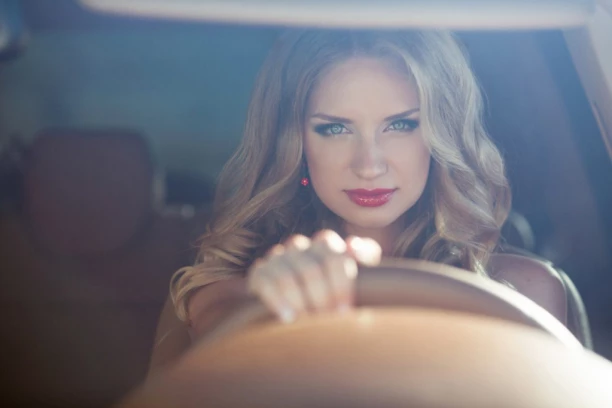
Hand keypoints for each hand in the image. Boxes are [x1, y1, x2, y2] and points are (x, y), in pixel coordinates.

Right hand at [247, 230, 381, 322]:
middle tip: (326, 321)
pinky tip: (288, 318)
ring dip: (299, 302)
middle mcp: (300, 246)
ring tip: (307, 322)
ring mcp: (278, 258)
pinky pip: (265, 282)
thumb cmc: (341, 291)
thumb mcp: (361, 274)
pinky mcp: (260, 273)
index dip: (341, 286)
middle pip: (310, 269)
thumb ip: (366, 256)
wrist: (309, 308)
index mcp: (326, 244)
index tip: (345, 312)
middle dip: (320, 299)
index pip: (334, 257)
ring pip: (286, 275)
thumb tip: (352, 246)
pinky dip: (277, 301)